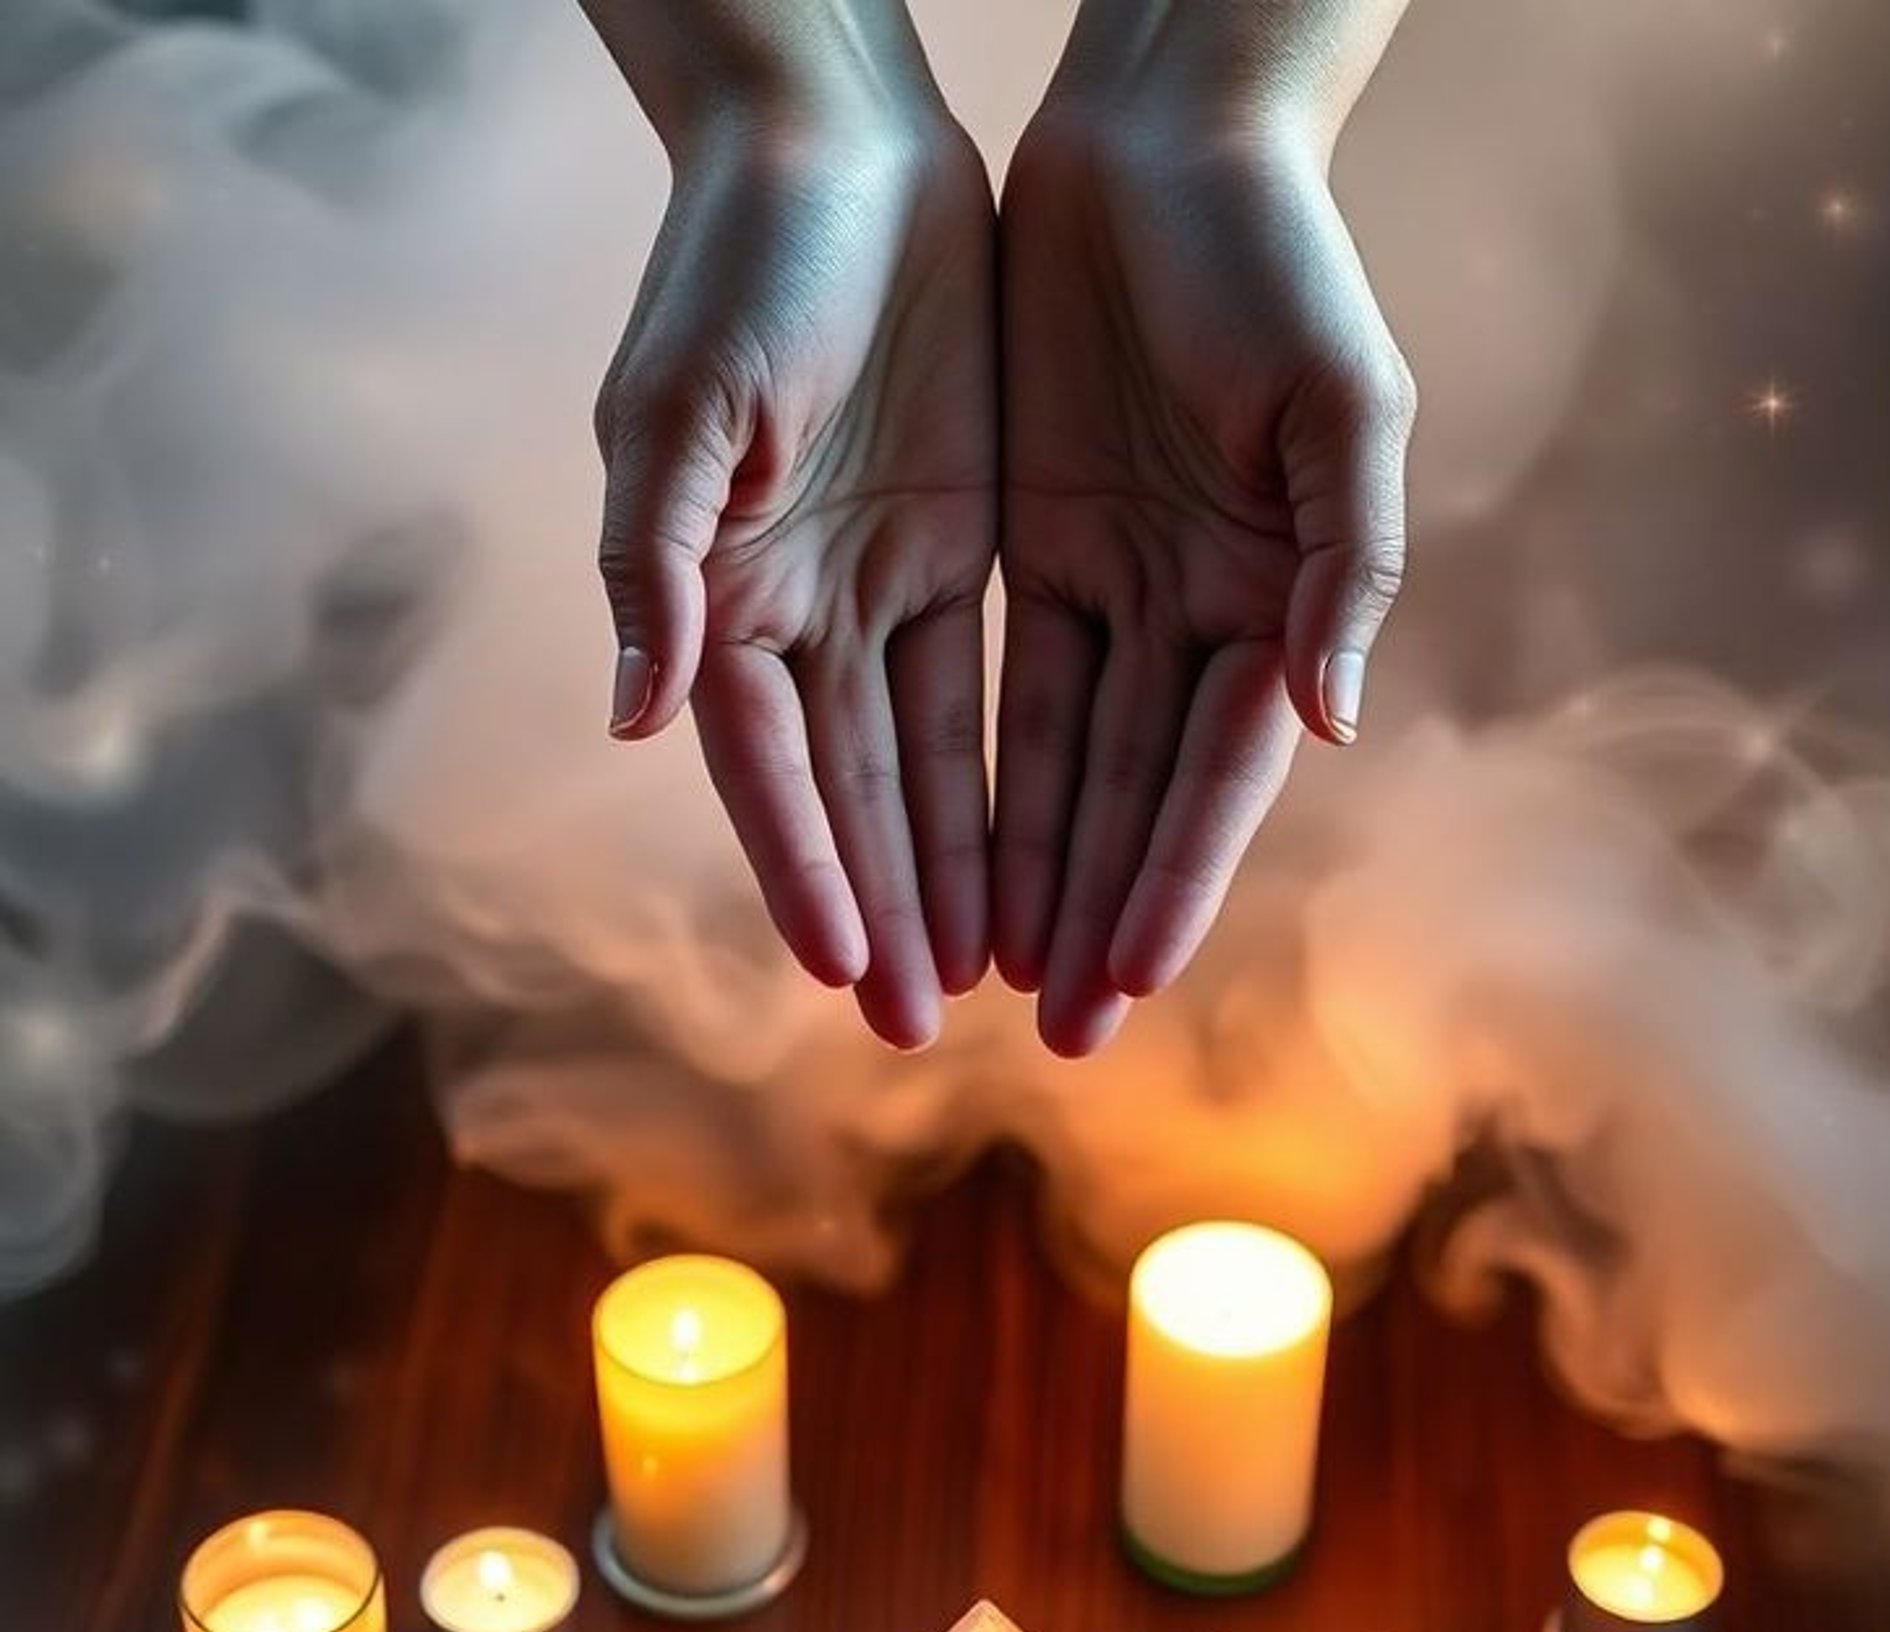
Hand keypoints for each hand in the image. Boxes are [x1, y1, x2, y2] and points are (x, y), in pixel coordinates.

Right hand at [596, 108, 995, 1046]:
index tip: (837, 967)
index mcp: (722, 588)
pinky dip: (1006, 786)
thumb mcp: (683, 403)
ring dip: (951, 874)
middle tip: (914, 1025)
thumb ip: (658, 563)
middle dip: (882, 910)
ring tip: (986, 980)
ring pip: (923, 767)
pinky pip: (989, 696)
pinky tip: (1034, 871)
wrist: (831, 133)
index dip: (803, 865)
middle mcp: (794, 608)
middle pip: (848, 793)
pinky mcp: (962, 541)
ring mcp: (878, 582)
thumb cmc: (737, 257)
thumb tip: (640, 719)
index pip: (766, 765)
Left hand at [996, 100, 1415, 1053]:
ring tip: (985, 986)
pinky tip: (945, 871)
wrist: (1168, 130)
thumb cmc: (1275, 252)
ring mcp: (1110, 582)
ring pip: (1055, 766)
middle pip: (1129, 796)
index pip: (1211, 771)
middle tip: (1057, 1038)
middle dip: (1092, 917)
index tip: (1132, 978)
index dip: (1171, 876)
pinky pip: (989, 688)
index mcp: (1274, 595)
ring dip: (1026, 877)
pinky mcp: (1030, 541)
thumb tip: (1324, 725)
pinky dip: (971, 783)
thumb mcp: (1338, 401)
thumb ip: (1345, 563)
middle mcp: (1195, 611)